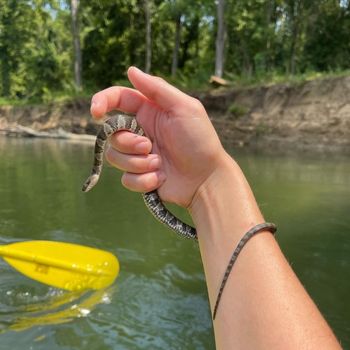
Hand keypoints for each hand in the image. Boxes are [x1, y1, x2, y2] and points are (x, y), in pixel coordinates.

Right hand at [90, 67, 225, 207]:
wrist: (207, 178)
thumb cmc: (200, 141)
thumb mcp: (184, 108)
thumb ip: (158, 89)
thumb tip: (131, 70)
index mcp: (149, 111)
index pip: (118, 99)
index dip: (102, 102)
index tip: (96, 112)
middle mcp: (141, 132)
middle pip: (112, 133)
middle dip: (128, 142)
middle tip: (148, 146)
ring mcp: (140, 155)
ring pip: (115, 157)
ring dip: (138, 163)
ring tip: (159, 165)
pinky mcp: (141, 176)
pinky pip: (126, 179)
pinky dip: (143, 180)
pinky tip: (161, 178)